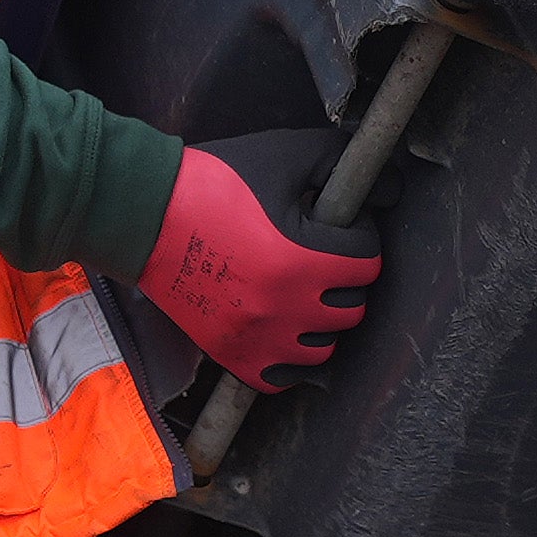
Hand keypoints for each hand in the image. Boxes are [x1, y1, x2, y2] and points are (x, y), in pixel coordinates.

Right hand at [135, 146, 381, 387]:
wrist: (146, 215)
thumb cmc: (215, 182)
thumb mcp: (284, 156)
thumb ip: (339, 164)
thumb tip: (391, 187)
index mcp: (301, 258)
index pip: (367, 262)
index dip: (359, 239)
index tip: (340, 229)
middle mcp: (284, 306)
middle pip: (352, 309)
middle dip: (346, 281)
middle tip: (325, 259)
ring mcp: (258, 336)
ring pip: (323, 348)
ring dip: (323, 322)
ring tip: (305, 295)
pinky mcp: (232, 354)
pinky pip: (283, 379)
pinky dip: (291, 360)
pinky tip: (285, 331)